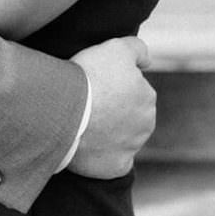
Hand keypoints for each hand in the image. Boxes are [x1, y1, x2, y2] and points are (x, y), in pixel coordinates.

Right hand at [66, 35, 154, 178]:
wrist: (66, 110)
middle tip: (88, 108)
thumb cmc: (90, 77)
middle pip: (130, 118)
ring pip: (123, 140)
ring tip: (84, 127)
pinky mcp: (116, 167)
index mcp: (148, 97)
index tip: (95, 88)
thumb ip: (137, 50)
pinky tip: (91, 150)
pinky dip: (105, 159)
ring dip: (109, 135)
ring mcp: (132, 148)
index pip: (133, 92)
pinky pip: (114, 164)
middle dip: (115, 114)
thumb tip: (147, 62)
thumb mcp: (116, 47)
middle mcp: (146, 124)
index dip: (113, 89)